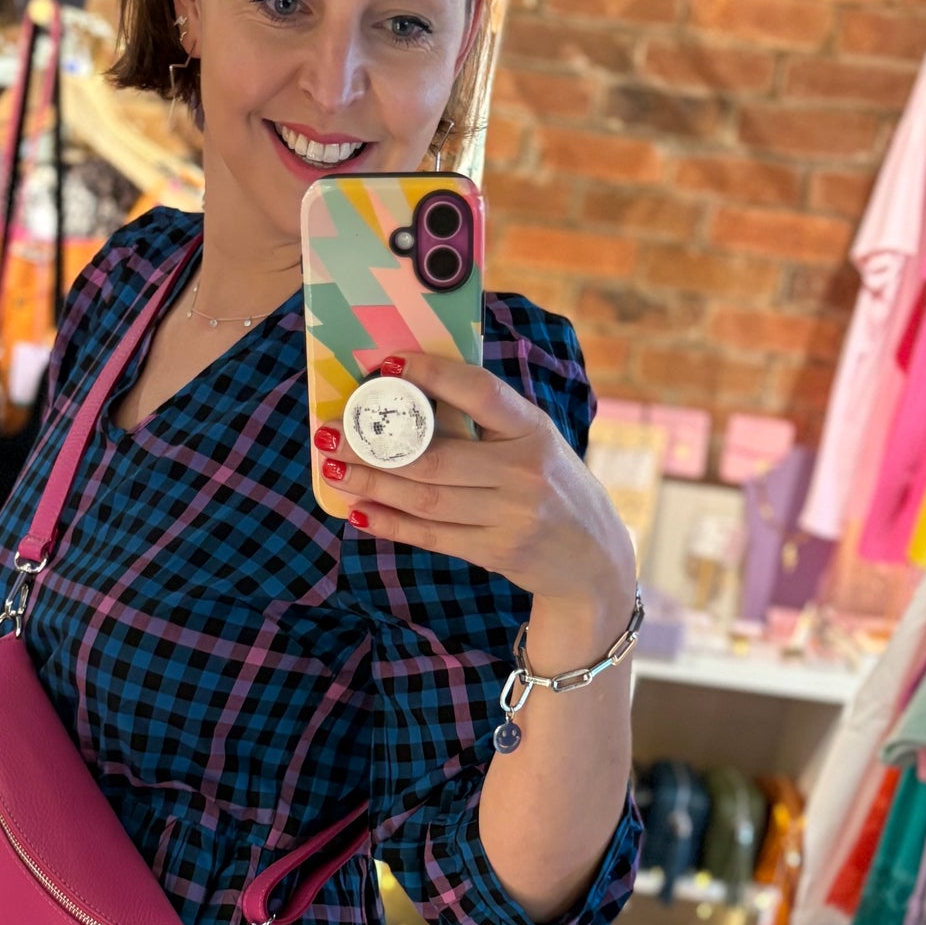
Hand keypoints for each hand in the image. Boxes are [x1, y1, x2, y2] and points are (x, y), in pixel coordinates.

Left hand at [327, 350, 636, 624]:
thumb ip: (489, 423)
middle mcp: (526, 471)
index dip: (432, 375)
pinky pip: (432, 535)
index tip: (388, 365)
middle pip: (435, 457)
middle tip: (332, 433)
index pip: (480, 392)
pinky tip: (360, 510)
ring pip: (426, 498)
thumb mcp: (536, 444)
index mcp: (535, 429)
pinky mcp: (497, 552)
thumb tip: (413, 397)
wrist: (593, 559)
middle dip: (375, 445)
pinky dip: (391, 523)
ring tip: (335, 469)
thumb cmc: (553, 488)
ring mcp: (512, 516)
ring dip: (372, 483)